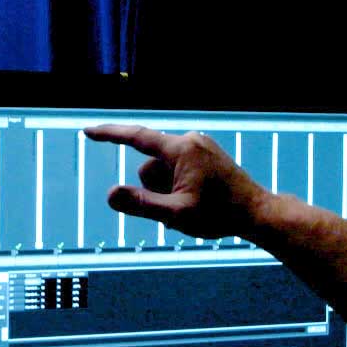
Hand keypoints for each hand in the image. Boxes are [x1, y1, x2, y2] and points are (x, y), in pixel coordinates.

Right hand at [83, 124, 270, 239]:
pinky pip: (177, 170)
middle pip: (150, 165)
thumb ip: (141, 204)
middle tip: (179, 210)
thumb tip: (110, 194)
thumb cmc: (220, 214)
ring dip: (166, 191)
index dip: (109, 135)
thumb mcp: (176, 214)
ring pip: (162, 170)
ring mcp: (200, 147)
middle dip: (154, 189)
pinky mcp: (205, 156)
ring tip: (191, 208)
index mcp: (182, 150)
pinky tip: (196, 204)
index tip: (88, 132)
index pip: (136, 137)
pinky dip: (176, 188)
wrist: (258, 213)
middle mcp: (190, 141)